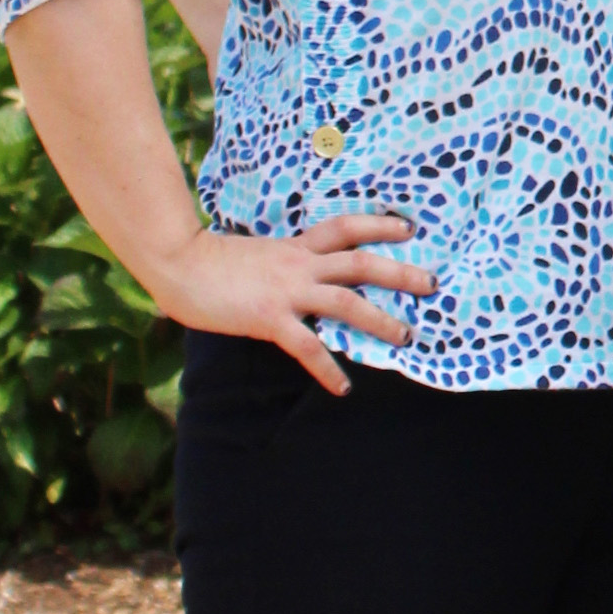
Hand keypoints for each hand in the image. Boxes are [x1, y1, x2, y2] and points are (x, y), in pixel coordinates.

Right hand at [158, 210, 432, 394]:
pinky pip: (308, 347)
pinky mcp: (271, 317)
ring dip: (380, 320)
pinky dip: (328, 370)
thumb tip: (290, 276)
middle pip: (361, 262)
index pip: (345, 227)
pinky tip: (343, 388)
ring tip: (406, 336)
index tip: (409, 228)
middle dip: (399, 272)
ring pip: (348, 301)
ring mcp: (287, 291)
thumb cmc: (209, 260)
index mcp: (295, 247)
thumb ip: (279, 264)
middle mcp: (299, 265)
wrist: (180, 263)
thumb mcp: (255, 254)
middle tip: (432, 283)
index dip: (379, 225)